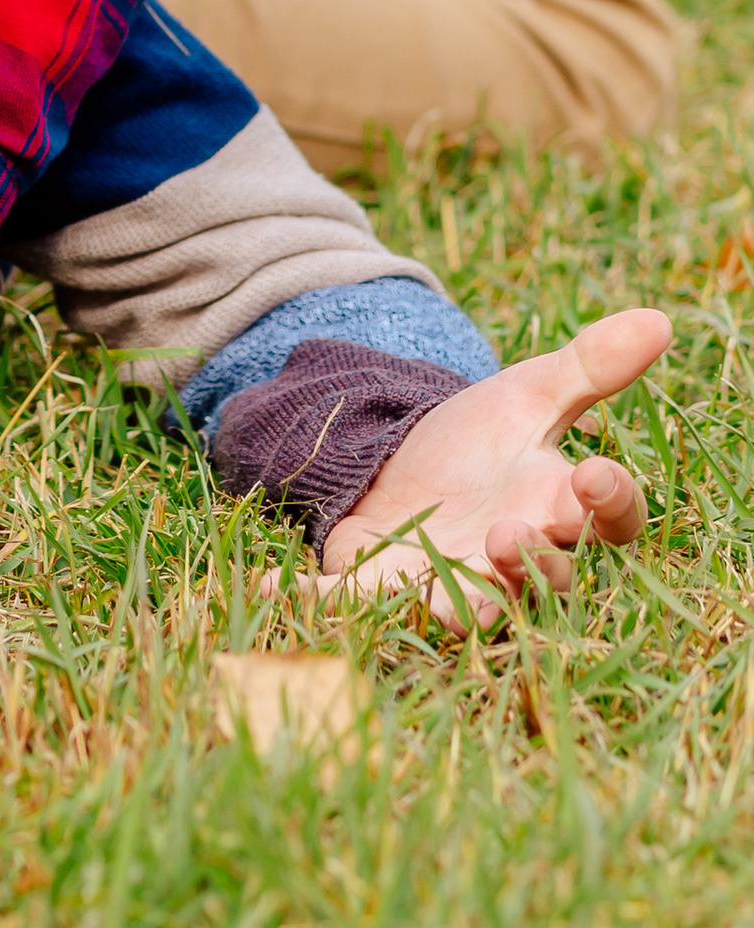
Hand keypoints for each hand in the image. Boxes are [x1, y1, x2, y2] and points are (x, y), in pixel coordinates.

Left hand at [318, 306, 669, 621]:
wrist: (404, 465)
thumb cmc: (481, 440)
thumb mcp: (527, 392)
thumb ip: (590, 364)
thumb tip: (661, 316)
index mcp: (558, 506)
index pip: (609, 515)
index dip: (609, 500)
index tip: (594, 471)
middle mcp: (516, 559)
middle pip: (544, 578)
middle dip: (534, 563)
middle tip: (511, 529)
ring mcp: (453, 583)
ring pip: (469, 611)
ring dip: (456, 604)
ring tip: (436, 592)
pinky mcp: (383, 589)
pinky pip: (350, 606)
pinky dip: (309, 600)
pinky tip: (266, 581)